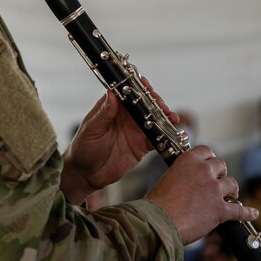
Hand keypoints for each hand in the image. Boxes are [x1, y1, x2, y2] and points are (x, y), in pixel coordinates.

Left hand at [60, 78, 177, 203]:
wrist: (86, 174)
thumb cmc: (83, 148)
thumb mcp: (91, 129)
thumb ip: (104, 113)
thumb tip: (112, 94)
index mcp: (114, 107)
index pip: (130, 91)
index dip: (140, 87)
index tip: (148, 88)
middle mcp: (127, 116)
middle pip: (147, 103)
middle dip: (158, 103)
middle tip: (163, 109)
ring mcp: (136, 130)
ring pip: (155, 119)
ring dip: (166, 118)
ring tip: (173, 119)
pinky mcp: (142, 146)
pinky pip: (158, 139)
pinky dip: (168, 136)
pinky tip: (176, 135)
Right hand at [145, 145, 259, 244]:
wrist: (157, 224)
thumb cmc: (156, 205)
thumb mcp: (166, 180)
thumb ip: (180, 177)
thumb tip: (185, 184)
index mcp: (188, 160)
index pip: (206, 151)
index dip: (210, 159)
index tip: (210, 165)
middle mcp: (203, 171)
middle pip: (221, 165)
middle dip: (221, 174)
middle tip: (219, 182)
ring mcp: (214, 190)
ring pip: (232, 184)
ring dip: (232, 190)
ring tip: (232, 196)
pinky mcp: (220, 209)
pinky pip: (239, 210)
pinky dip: (247, 213)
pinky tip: (253, 214)